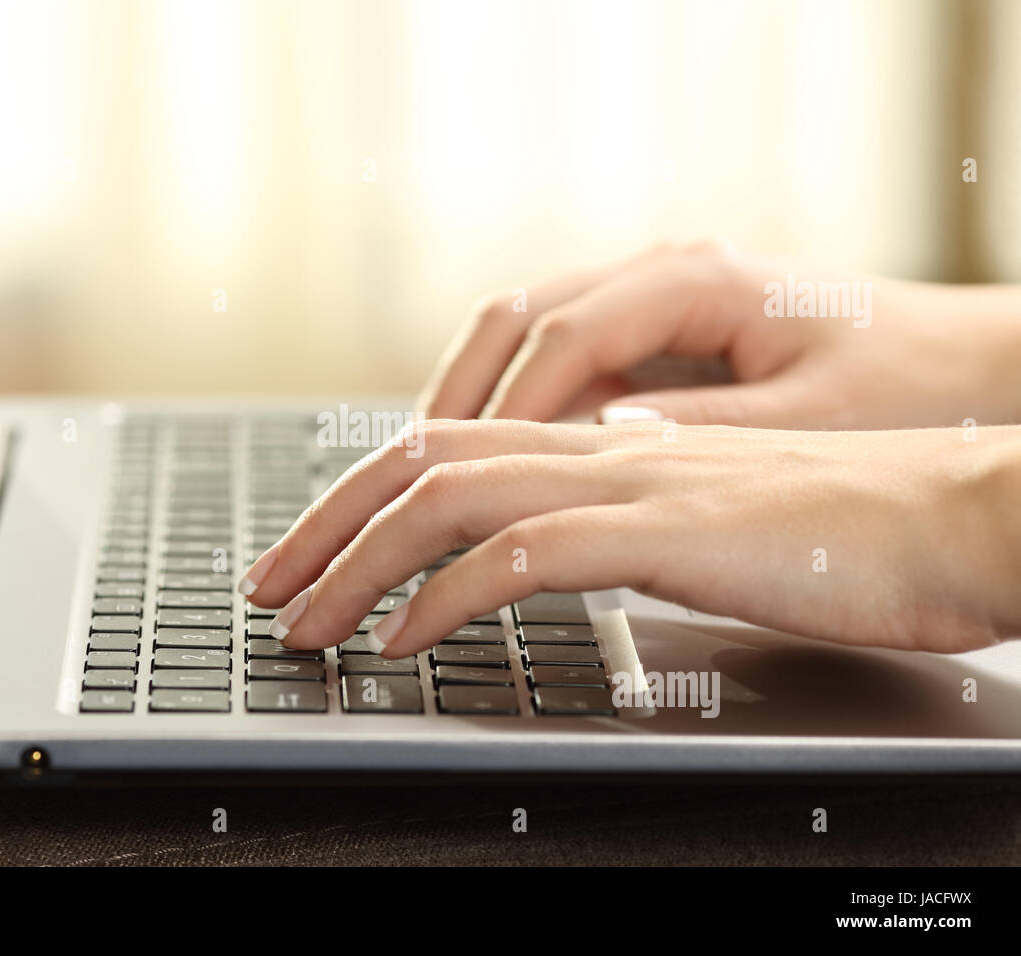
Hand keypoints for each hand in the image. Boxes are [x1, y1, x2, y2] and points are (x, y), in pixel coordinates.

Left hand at [239, 419, 1020, 656]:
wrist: (964, 512)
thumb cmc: (852, 531)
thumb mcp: (709, 525)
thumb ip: (625, 526)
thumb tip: (552, 553)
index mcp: (610, 445)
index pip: (450, 448)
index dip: (364, 497)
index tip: (315, 554)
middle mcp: (605, 449)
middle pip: (422, 460)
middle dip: (326, 525)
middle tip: (268, 589)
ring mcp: (632, 484)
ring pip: (450, 498)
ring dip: (359, 561)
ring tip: (304, 624)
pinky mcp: (667, 533)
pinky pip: (523, 555)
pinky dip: (444, 597)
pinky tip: (403, 641)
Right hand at [418, 242, 1020, 428]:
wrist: (976, 368)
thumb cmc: (911, 385)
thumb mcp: (805, 419)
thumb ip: (690, 433)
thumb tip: (589, 449)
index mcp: (692, 280)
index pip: (557, 341)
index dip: (498, 417)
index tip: (456, 485)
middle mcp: (659, 276)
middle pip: (509, 322)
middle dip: (443, 403)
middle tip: (398, 478)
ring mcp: (653, 305)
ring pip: (518, 338)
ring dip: (463, 404)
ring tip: (415, 477)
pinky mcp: (657, 343)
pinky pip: (554, 367)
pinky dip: (508, 412)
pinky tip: (486, 464)